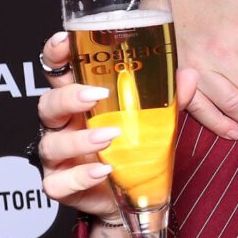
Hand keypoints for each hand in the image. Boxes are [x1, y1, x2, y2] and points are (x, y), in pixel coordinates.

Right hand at [33, 30, 200, 222]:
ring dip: (80, 139)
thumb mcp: (153, 120)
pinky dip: (80, 177)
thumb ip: (167, 100)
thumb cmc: (133, 149)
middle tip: (95, 95)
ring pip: (52, 144)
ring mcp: (58, 157)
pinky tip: (103, 170)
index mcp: (79, 102)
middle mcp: (63, 126)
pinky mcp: (61, 185)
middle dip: (68, 97)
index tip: (64, 41)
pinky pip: (59, 182)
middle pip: (48, 104)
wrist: (131, 195)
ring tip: (110, 136)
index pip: (58, 72)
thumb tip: (189, 75)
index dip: (55, 55)